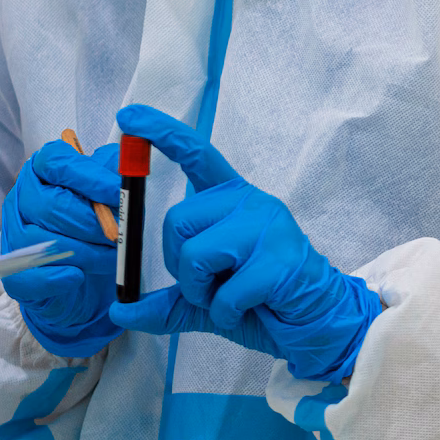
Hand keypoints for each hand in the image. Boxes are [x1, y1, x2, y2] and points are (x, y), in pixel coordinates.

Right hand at [0, 139, 122, 355]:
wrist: (89, 281)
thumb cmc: (97, 229)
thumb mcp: (109, 196)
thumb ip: (114, 176)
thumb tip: (124, 171)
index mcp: (41, 172)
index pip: (55, 162)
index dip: (89, 177)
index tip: (117, 193)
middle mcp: (22, 200)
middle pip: (50, 205)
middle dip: (91, 223)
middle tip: (117, 235)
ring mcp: (14, 238)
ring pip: (44, 242)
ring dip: (84, 253)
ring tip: (109, 258)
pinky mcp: (16, 276)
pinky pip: (28, 276)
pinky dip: (57, 277)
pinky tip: (78, 276)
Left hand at [107, 105, 379, 382]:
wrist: (319, 324)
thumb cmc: (264, 302)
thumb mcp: (208, 301)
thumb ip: (167, 303)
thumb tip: (119, 311)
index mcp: (232, 200)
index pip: (195, 154)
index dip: (161, 133)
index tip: (128, 115)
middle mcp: (250, 202)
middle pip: (176, 220)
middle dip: (178, 265)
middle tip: (207, 286)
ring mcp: (267, 227)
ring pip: (194, 255)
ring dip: (200, 292)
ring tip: (230, 299)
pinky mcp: (279, 261)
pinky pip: (224, 293)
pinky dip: (226, 313)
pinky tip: (250, 310)